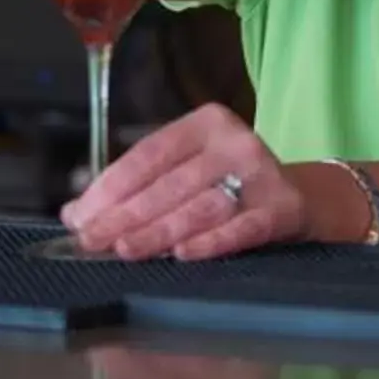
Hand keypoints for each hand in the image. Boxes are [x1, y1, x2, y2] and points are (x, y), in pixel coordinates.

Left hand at [61, 103, 305, 261]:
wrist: (303, 199)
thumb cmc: (229, 186)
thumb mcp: (187, 172)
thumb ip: (136, 188)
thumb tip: (75, 213)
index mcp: (206, 123)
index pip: (148, 154)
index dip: (110, 187)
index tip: (80, 216)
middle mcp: (235, 141)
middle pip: (169, 184)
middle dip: (125, 215)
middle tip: (92, 241)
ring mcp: (263, 174)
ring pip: (199, 206)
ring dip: (158, 231)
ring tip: (125, 251)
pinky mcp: (283, 208)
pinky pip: (242, 227)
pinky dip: (211, 242)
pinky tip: (182, 255)